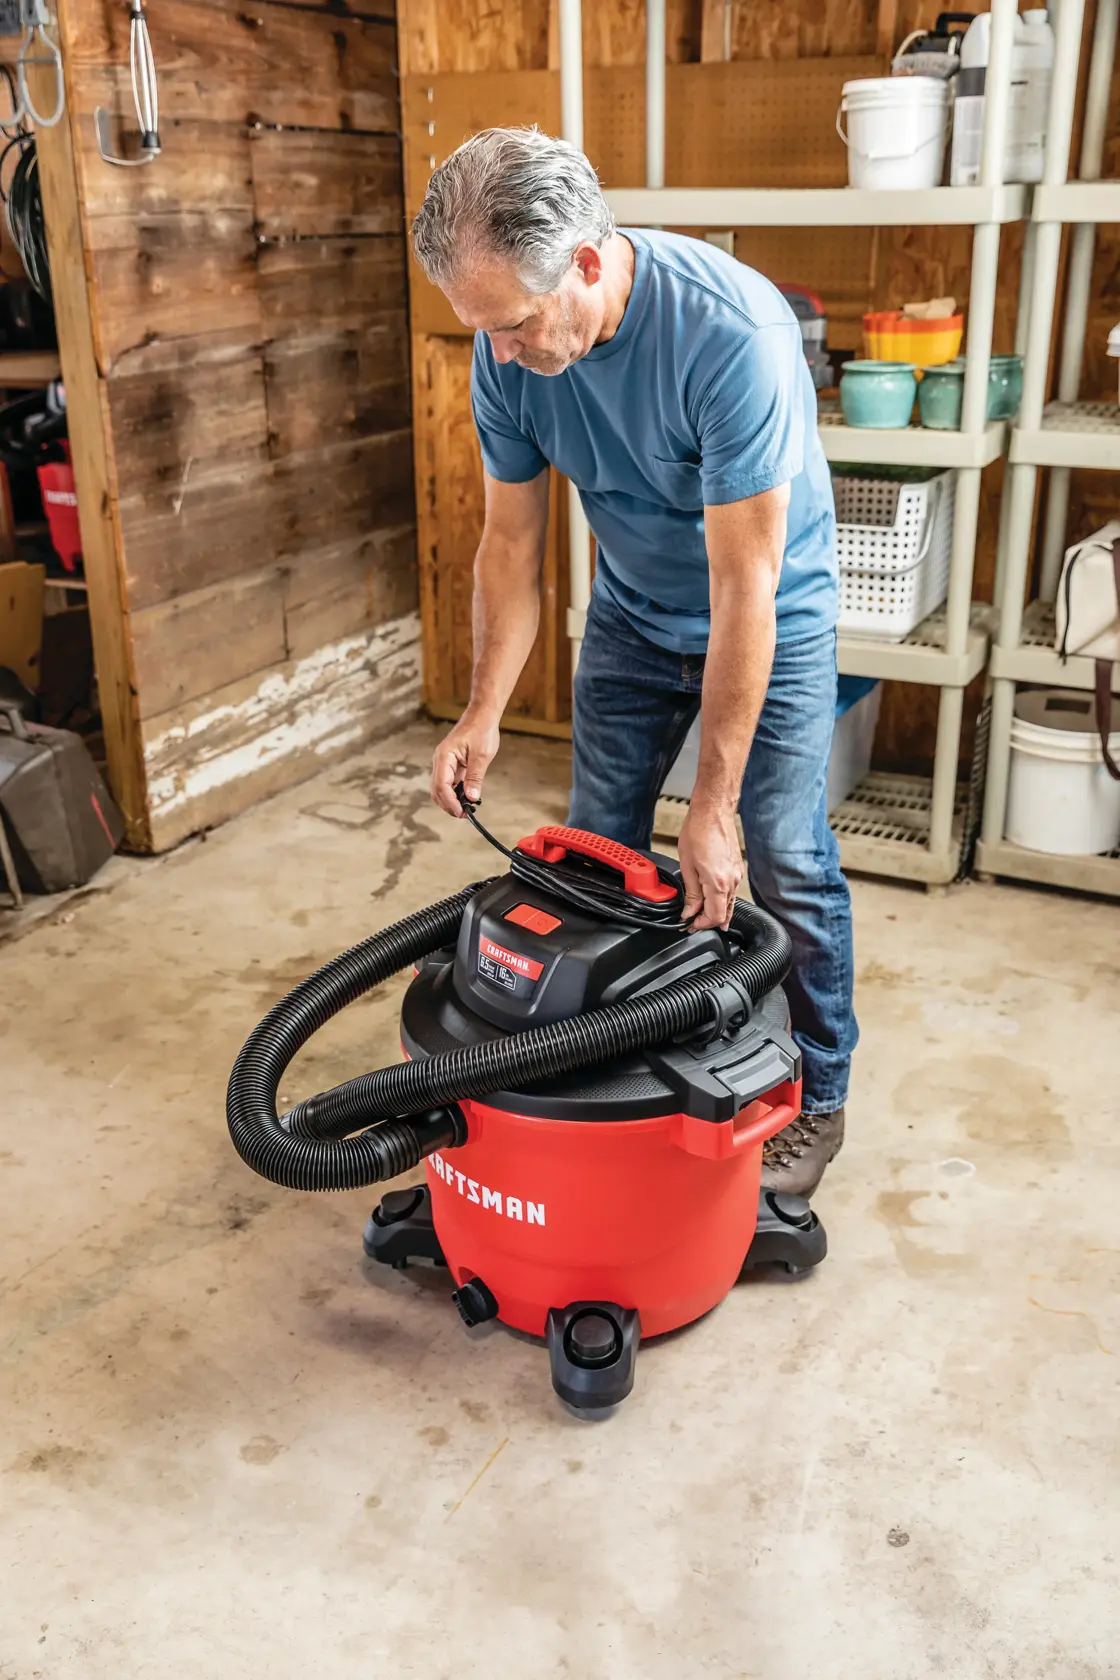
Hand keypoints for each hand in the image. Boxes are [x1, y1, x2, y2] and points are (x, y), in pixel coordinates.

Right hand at [430, 710, 500, 817]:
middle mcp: (440, 760)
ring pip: (441, 788)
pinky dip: (455, 792)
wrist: (482, 715)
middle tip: (464, 814)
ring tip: (467, 808)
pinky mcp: (451, 764)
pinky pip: (449, 782)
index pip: (441, 786)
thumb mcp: (481, 756)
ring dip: (451, 800)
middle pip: (437, 790)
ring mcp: (444, 762)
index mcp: (444, 757)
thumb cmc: (481, 730)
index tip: (462, 813)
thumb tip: (471, 798)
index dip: (450, 803)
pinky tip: (467, 797)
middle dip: (448, 804)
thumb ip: (475, 777)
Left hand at [677, 801, 743, 930]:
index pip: (714, 917)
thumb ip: (691, 893)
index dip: (701, 925)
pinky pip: (732, 892)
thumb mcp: (687, 865)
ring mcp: (737, 874)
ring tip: (702, 914)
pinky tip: (713, 899)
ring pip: (730, 904)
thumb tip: (690, 910)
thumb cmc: (699, 831)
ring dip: (716, 912)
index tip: (690, 924)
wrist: (713, 811)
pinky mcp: (738, 868)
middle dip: (708, 921)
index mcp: (718, 883)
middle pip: (724, 914)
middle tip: (694, 922)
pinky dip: (723, 900)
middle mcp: (732, 881)